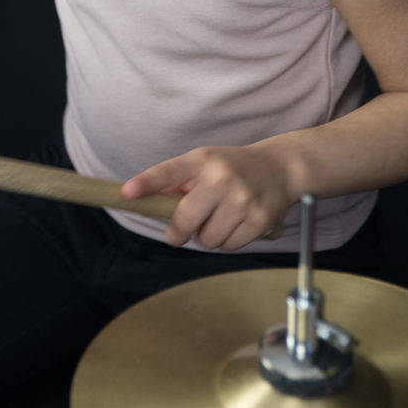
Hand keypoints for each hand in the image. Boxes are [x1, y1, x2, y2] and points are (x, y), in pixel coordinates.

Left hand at [121, 144, 294, 250]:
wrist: (280, 168)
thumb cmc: (232, 167)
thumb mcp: (204, 162)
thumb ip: (179, 181)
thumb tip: (148, 204)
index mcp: (202, 160)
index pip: (169, 172)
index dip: (146, 183)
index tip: (127, 192)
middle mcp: (221, 178)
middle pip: (185, 221)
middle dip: (178, 232)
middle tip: (179, 231)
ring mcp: (242, 200)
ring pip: (208, 240)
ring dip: (208, 236)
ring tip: (219, 218)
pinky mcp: (260, 221)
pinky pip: (230, 246)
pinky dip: (228, 241)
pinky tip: (236, 223)